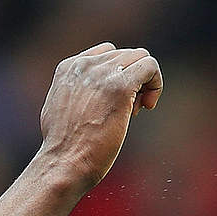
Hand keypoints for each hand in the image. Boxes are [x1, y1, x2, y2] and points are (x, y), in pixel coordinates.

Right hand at [38, 42, 162, 187]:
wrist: (63, 162)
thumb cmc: (63, 148)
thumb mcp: (60, 109)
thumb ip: (76, 92)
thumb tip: (92, 93)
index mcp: (69, 67)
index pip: (107, 53)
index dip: (118, 74)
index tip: (117, 100)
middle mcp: (86, 64)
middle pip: (126, 56)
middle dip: (132, 80)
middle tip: (129, 110)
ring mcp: (103, 73)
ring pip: (140, 57)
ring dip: (144, 82)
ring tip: (135, 110)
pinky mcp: (121, 86)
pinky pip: (150, 66)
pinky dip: (156, 84)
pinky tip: (148, 106)